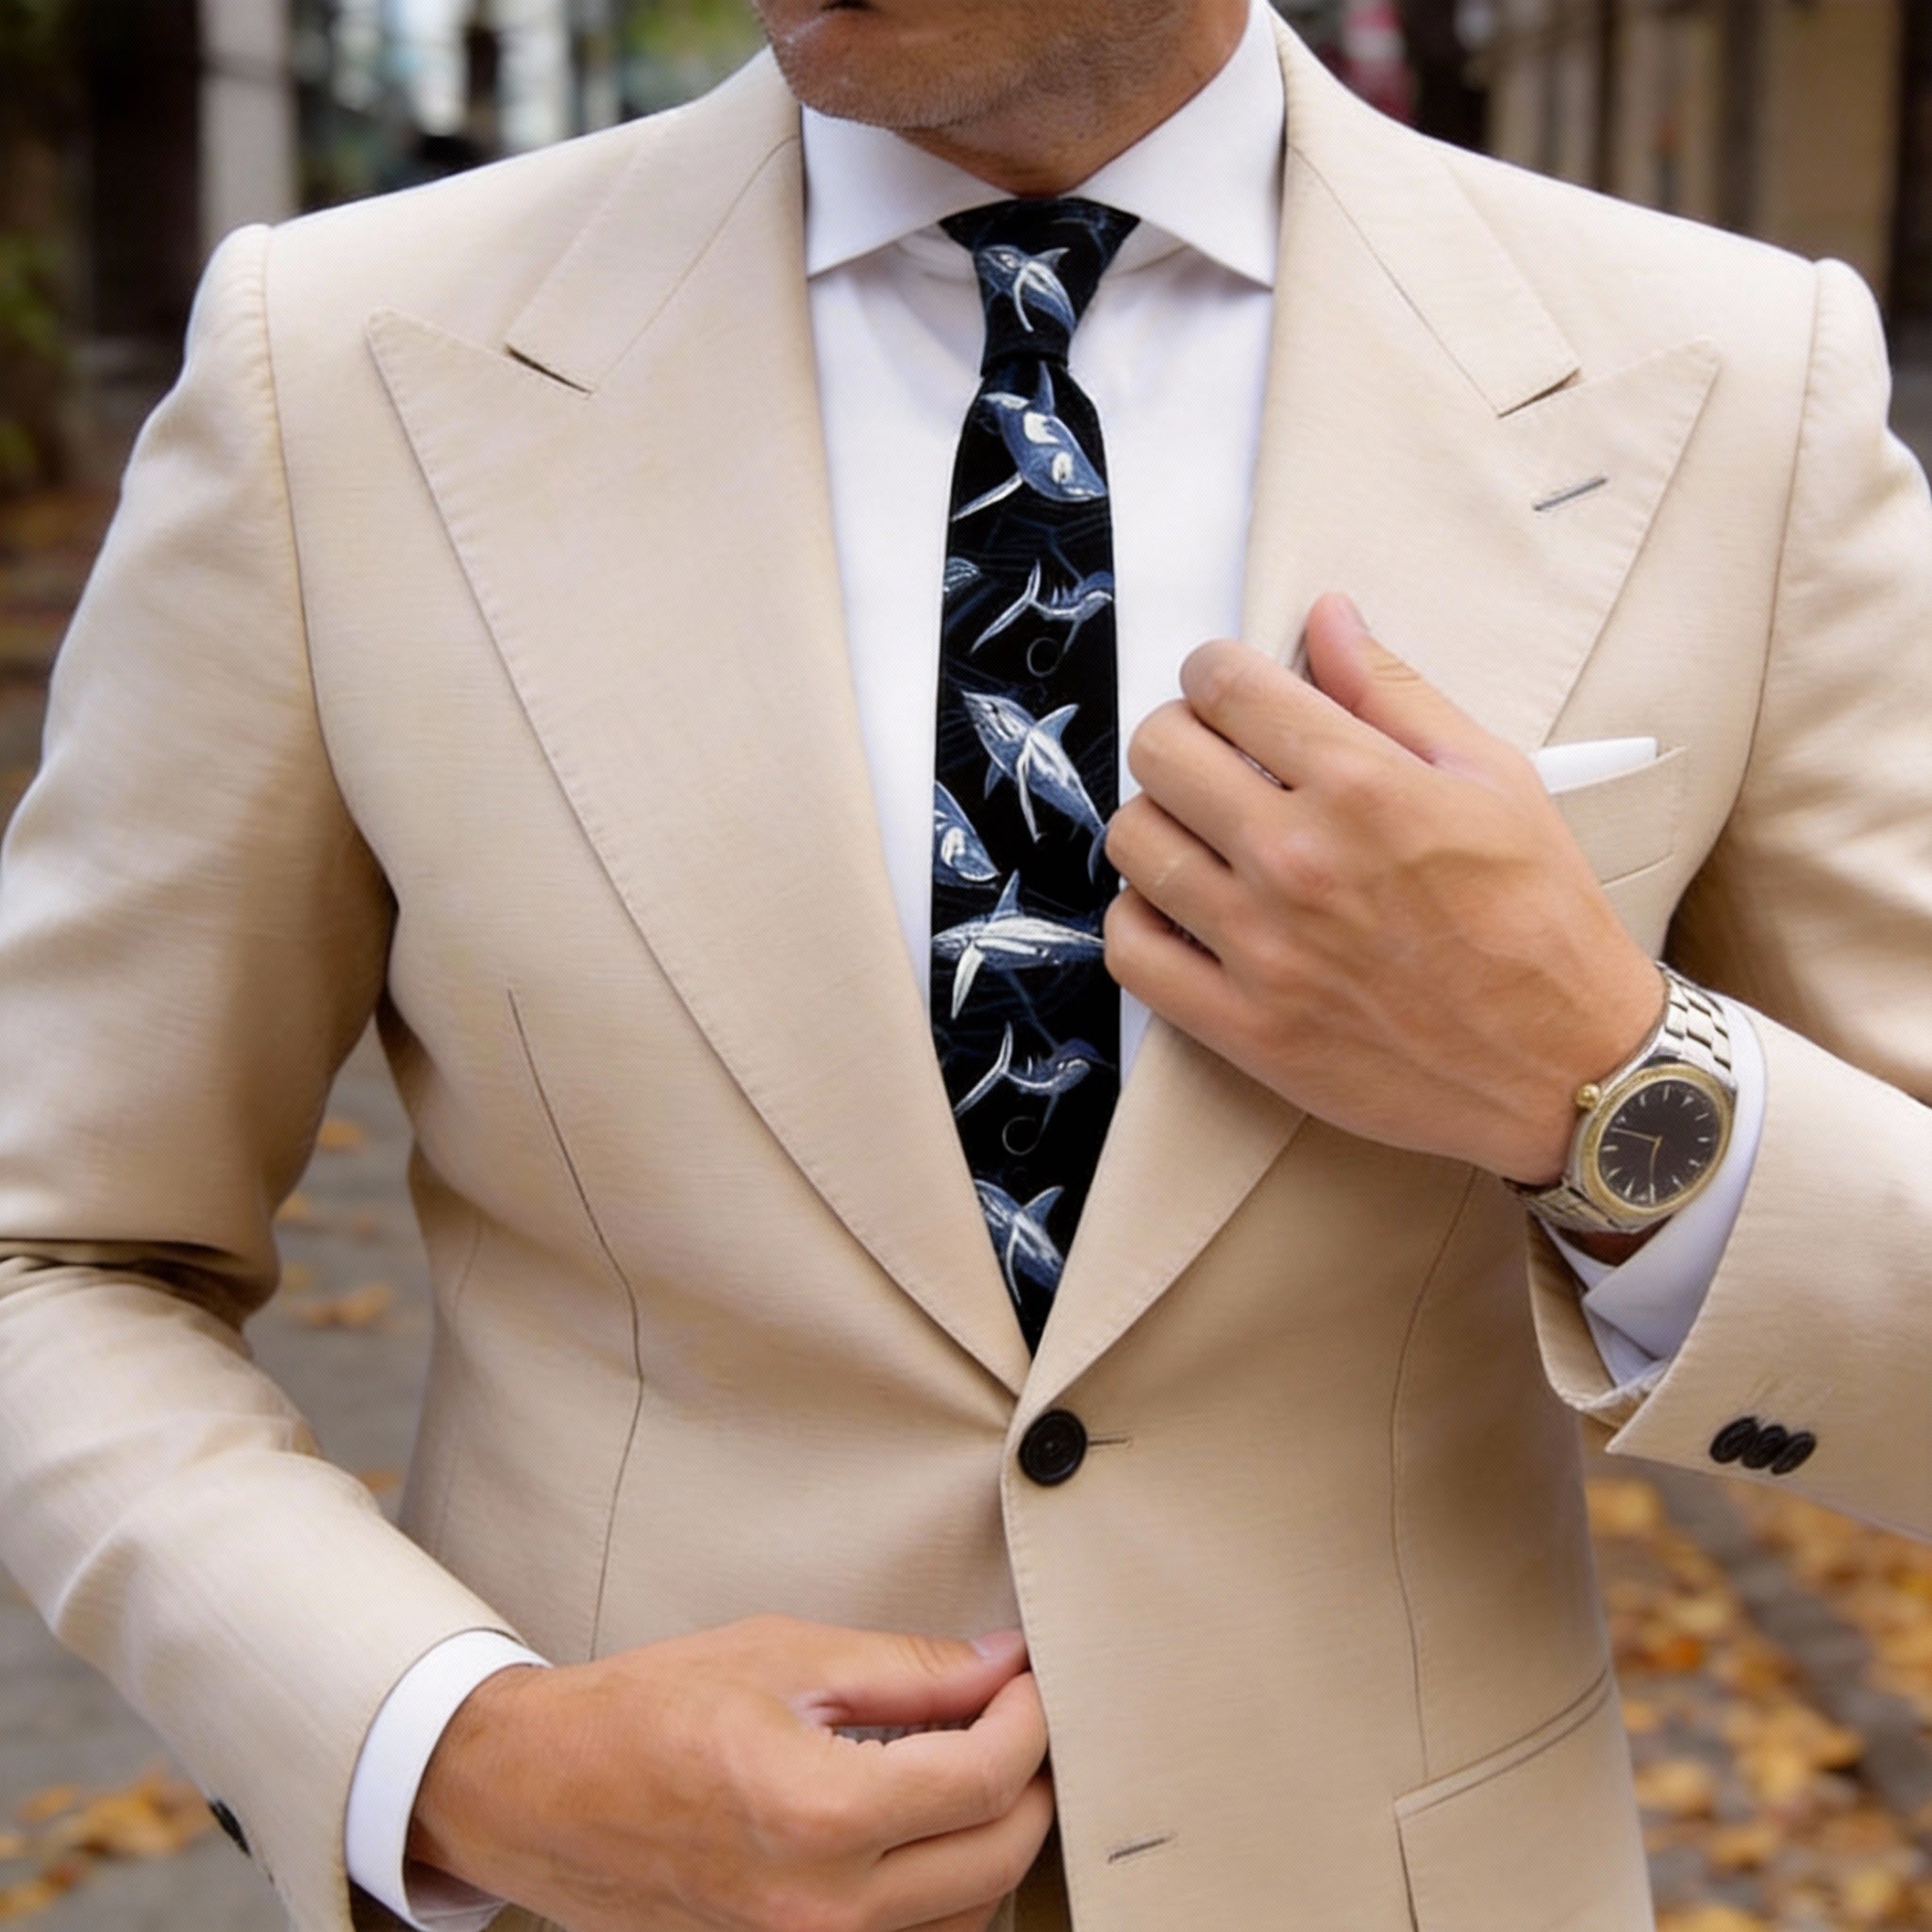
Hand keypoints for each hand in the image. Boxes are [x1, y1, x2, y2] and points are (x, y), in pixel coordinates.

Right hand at [408, 1617, 1052, 1931]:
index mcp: (819, 1815)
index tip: (1025, 1680)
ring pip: (966, 1918)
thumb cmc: (645, 1713)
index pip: (986, 1778)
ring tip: (971, 1768)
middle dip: (1028, 1779)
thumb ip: (908, 1669)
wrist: (541, 1792)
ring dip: (992, 1842)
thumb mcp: (783, 1656)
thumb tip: (1000, 1664)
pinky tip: (923, 1830)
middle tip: (1014, 1716)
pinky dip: (943, 1892)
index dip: (1028, 1718)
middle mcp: (821, 1910)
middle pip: (997, 1859)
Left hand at [1104, 593, 1663, 1183]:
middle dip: (1180, 735)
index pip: (1224, 686)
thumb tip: (1327, 619)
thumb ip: (1393, 693)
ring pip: (1133, 843)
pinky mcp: (1244, 1027)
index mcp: (1362, 787)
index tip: (1225, 687)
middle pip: (1159, 753)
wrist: (1567, 1067)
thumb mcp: (1493, 778)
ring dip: (1157, 822)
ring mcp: (1262, 949)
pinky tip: (1183, 909)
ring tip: (1201, 834)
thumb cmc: (1540, 922)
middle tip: (1214, 756)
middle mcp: (1299, 861)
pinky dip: (1141, 920)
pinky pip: (1131, 951)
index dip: (1214, 671)